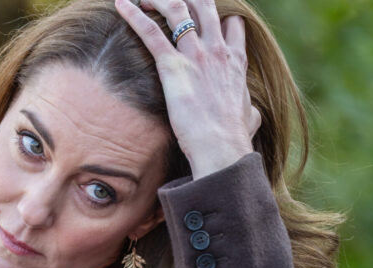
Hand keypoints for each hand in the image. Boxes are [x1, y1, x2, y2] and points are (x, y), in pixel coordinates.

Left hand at [115, 0, 260, 178]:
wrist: (222, 148)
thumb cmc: (233, 138)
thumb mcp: (250, 118)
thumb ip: (248, 109)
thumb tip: (251, 114)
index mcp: (236, 61)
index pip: (230, 24)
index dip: (217, 18)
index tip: (202, 19)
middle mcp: (217, 50)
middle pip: (204, 6)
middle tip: (168, 1)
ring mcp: (196, 55)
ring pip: (177, 9)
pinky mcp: (173, 67)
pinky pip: (151, 33)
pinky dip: (133, 15)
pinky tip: (121, 4)